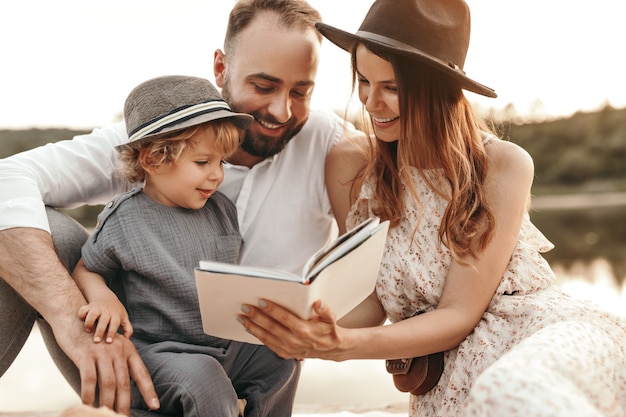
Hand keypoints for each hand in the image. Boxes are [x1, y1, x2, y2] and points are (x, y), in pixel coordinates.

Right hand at [0, 228, 158, 414]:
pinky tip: (87, 406)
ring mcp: (102, 353)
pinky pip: (89, 380)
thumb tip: (123, 386)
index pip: (141, 373)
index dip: (148, 391)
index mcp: (127, 350)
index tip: (155, 406)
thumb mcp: (110, 348)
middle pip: (125, 384)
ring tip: (106, 416)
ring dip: (107, 404)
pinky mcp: (86, 355)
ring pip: (108, 384)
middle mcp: (118, 351)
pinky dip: (88, 396)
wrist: (73, 316)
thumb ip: (119, 365)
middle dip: (125, 405)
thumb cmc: (91, 336)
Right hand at [79, 296, 132, 342]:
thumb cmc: (116, 311)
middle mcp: (106, 311)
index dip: (112, 333)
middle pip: (103, 320)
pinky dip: (81, 315)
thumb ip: (127, 329)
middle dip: (100, 331)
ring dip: (89, 322)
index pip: (114, 324)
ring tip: (88, 330)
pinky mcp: (88, 307)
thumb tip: (127, 340)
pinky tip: (81, 322)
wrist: (106, 297)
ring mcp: (97, 308)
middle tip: (96, 341)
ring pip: (92, 314)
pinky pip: (83, 310)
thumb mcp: (124, 317)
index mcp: (115, 315)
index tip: (109, 342)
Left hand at [239, 299, 341, 359]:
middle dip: (256, 316)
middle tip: (245, 307)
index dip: (272, 310)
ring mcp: (288, 349)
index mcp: (304, 330)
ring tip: (241, 317)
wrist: (329, 348)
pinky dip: (257, 335)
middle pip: (271, 327)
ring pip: (266, 337)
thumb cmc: (328, 330)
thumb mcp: (331, 318)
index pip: (284, 318)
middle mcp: (294, 341)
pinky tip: (249, 327)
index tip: (261, 301)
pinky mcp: (284, 353)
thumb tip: (318, 303)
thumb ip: (325, 310)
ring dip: (252, 326)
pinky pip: (267, 344)